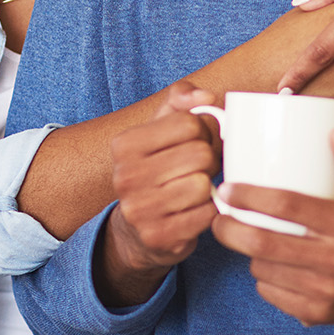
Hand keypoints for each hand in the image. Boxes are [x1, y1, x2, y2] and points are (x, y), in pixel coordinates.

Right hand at [95, 81, 221, 307]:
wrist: (136, 228)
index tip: (195, 142)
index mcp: (124, 144)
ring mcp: (139, 210)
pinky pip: (206, 215)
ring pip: (203, 185)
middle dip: (209, 160)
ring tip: (195, 189)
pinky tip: (195, 211)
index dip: (203, 132)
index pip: (189, 123)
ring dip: (208, 188)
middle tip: (200, 169)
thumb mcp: (160, 128)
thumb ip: (181, 99)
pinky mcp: (157, 237)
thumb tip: (207, 97)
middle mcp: (125, 176)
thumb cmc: (156, 169)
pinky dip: (209, 212)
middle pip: (200, 154)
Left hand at [211, 131, 333, 326]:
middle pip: (264, 244)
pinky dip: (261, 277)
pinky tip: (266, 265)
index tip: (227, 189)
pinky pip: (270, 293)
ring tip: (247, 238)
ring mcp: (325, 291)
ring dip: (247, 253)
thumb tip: (333, 132)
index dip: (251, 196)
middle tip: (218, 216)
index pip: (288, 206)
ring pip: (262, 269)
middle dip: (230, 229)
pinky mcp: (315, 314)